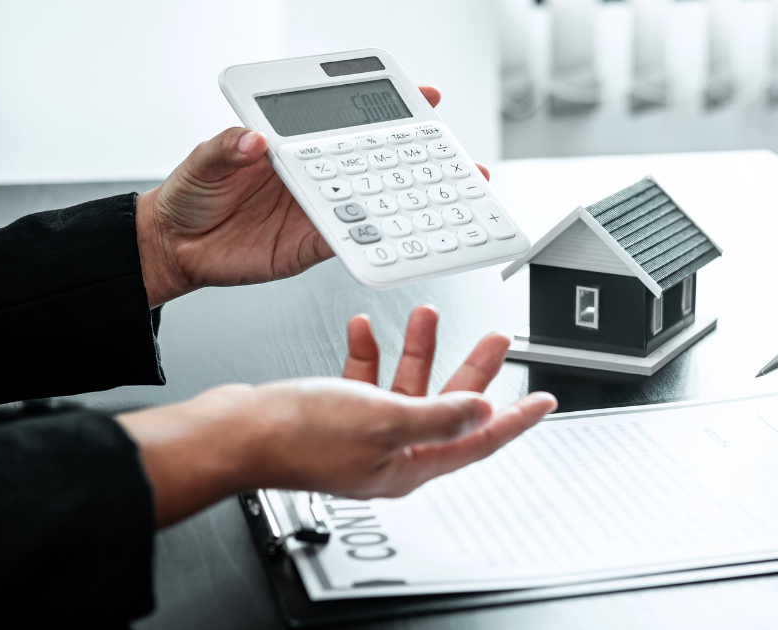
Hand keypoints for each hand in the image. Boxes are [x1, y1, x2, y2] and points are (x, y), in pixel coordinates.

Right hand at [117, 306, 555, 526]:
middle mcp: (389, 453)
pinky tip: (367, 328)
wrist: (232, 433)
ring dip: (419, 348)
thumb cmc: (296, 436)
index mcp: (409, 465)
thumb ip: (439, 416)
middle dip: (473, 366)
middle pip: (449, 405)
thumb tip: (484, 412)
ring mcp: (362, 434)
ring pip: (407, 385)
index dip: (516, 419)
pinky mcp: (335, 414)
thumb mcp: (383, 419)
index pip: (479, 441)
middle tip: (496, 337)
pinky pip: (365, 379)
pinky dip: (371, 352)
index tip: (544, 402)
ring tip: (429, 313)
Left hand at [135, 86, 490, 306]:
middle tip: (457, 157)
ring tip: (450, 198)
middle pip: (378, 163)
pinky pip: (355, 243)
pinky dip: (380, 242)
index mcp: (298, 148)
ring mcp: (321, 212)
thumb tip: (253, 138)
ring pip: (377, 203)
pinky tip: (405, 237)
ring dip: (413, 202)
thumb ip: (227, 147)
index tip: (427, 99)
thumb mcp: (203, 161)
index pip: (350, 124)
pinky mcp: (315, 246)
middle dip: (423, 159)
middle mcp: (317, 177)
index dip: (390, 110)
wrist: (175, 249)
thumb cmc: (189, 196)